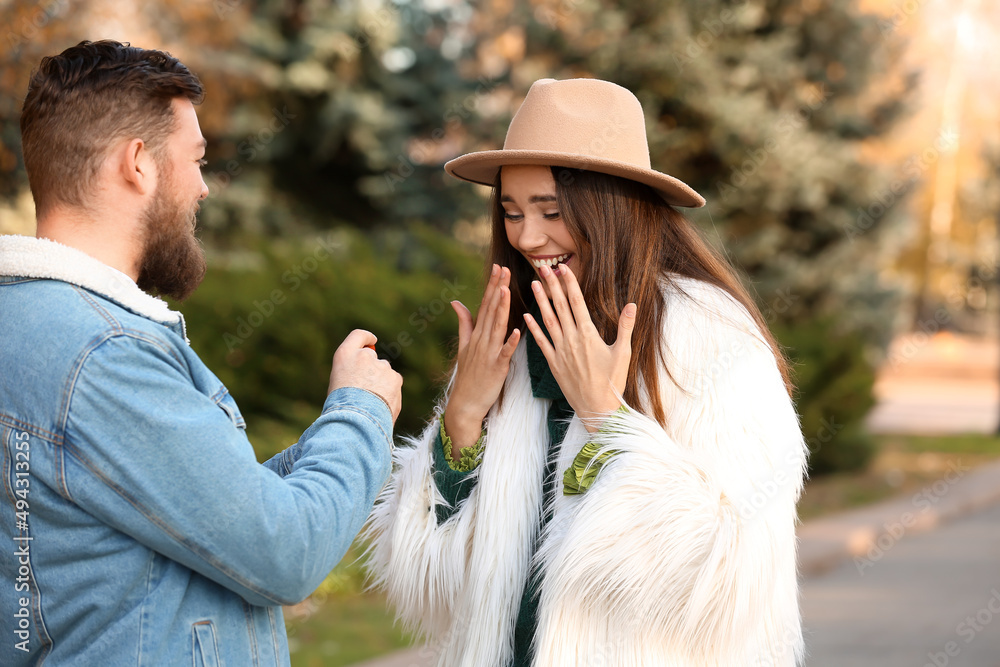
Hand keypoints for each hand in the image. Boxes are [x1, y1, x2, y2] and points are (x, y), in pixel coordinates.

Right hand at [329, 329, 402, 423]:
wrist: (355, 421)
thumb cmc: (341, 407)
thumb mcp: (337, 384)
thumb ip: (352, 373)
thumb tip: (365, 376)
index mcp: (344, 355)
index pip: (358, 336)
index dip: (367, 338)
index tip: (373, 340)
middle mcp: (364, 356)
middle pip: (372, 358)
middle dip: (372, 369)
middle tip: (365, 389)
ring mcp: (381, 366)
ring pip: (384, 372)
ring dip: (380, 383)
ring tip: (370, 402)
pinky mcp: (395, 377)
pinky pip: (394, 382)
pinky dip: (390, 392)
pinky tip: (380, 404)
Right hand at [443, 264, 520, 453]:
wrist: (465, 404)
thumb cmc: (468, 375)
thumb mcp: (464, 346)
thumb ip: (464, 323)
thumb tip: (455, 301)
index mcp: (476, 334)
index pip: (484, 304)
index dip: (491, 286)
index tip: (498, 267)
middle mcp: (481, 341)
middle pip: (491, 311)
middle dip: (497, 289)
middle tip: (503, 269)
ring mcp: (488, 354)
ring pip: (497, 327)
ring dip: (501, 308)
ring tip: (506, 290)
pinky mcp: (497, 368)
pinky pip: (504, 353)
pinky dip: (510, 342)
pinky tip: (517, 330)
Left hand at [524, 263, 635, 432]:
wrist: (597, 408)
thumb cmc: (613, 381)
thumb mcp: (623, 353)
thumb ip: (626, 327)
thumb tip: (632, 304)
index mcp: (588, 334)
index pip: (576, 302)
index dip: (569, 283)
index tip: (562, 268)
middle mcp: (571, 339)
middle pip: (559, 306)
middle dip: (551, 285)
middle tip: (543, 267)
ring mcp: (560, 351)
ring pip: (547, 320)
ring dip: (540, 301)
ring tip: (533, 283)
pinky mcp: (553, 363)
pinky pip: (541, 342)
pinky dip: (533, 328)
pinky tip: (526, 315)